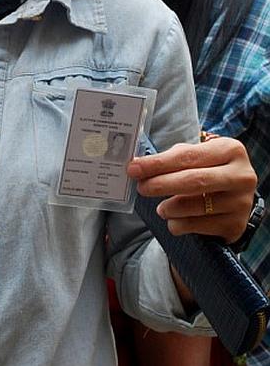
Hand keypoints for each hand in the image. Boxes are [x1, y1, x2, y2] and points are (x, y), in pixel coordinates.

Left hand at [127, 137, 256, 243]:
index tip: (134, 168)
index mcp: (230, 150)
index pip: (188, 156)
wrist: (236, 198)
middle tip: (141, 187)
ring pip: (196, 206)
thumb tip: (139, 166)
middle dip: (161, 184)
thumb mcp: (198, 157)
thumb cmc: (210, 170)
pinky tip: (173, 220)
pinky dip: (179, 224)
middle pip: (194, 180)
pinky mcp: (236, 225)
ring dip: (170, 208)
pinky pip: (199, 226)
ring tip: (161, 208)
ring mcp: (242, 202)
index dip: (158, 163)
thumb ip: (172, 158)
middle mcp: (241, 176)